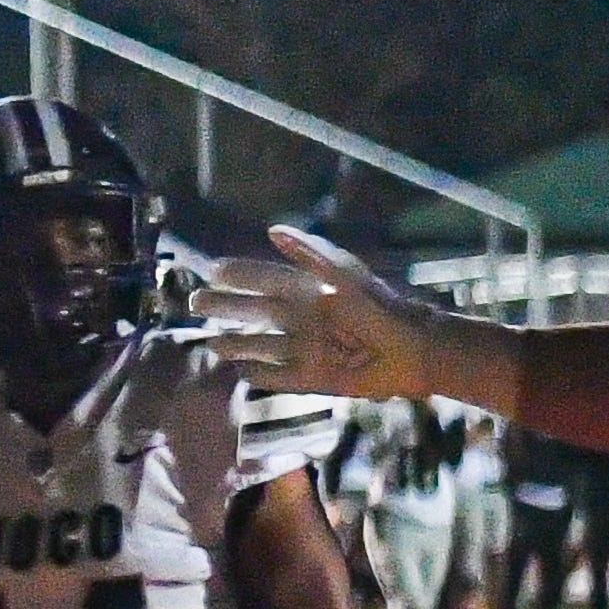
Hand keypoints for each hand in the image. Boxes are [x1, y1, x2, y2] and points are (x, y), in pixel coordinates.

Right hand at [204, 230, 437, 402]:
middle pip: (257, 312)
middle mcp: (304, 319)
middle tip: (195, 304)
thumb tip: (271, 230)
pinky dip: (262, 375)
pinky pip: (282, 376)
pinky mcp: (316, 377)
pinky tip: (240, 373)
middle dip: (227, 308)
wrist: (413, 352)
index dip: (240, 275)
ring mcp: (308, 348)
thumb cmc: (381, 310)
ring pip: (263, 345)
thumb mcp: (345, 276)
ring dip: (238, 343)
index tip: (212, 270)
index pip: (266, 280)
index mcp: (311, 291)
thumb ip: (310, 254)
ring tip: (210, 343)